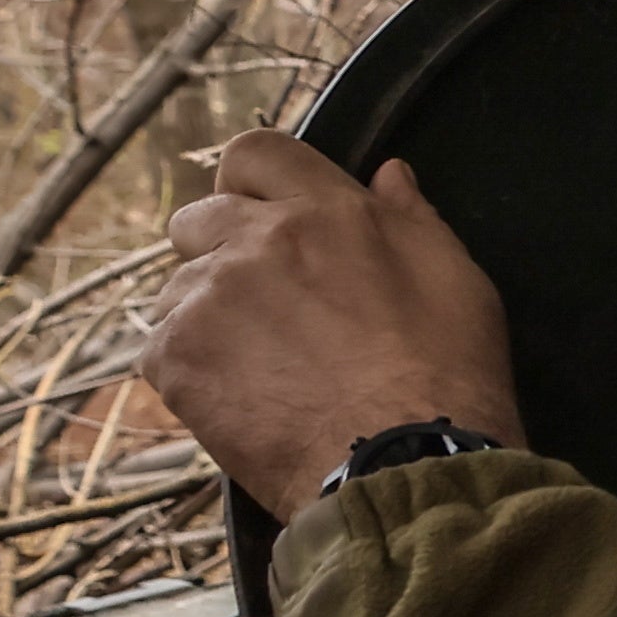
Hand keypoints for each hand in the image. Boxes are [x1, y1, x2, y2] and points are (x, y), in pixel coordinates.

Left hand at [146, 131, 524, 506]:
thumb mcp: (456, 279)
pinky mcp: (174, 357)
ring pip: (176, 289)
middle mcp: (256, 241)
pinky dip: (191, 369)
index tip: (262, 212)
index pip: (257, 153)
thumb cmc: (448, 374)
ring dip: (207, 315)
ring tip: (260, 366)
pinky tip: (242, 398)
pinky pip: (159, 347)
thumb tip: (389, 173)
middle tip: (262, 301)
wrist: (406, 463)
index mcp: (326, 212)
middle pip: (197, 217)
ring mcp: (207, 298)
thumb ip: (412, 219)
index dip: (252, 180)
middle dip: (218, 247)